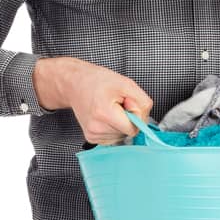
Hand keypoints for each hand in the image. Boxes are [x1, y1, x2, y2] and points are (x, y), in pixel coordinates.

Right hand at [34, 58, 153, 143]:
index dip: (135, 114)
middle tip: (116, 104)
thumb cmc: (98, 81)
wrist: (76, 84)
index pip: (133, 128)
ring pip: (121, 136)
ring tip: (110, 108)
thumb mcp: (127, 84)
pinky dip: (114, 127)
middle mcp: (96, 128)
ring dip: (120, 123)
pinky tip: (105, 116)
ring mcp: (93, 135)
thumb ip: (142, 103)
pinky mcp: (91, 138)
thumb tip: (144, 121)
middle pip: (128, 133)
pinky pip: (113, 137)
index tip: (126, 102)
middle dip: (127, 118)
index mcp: (104, 114)